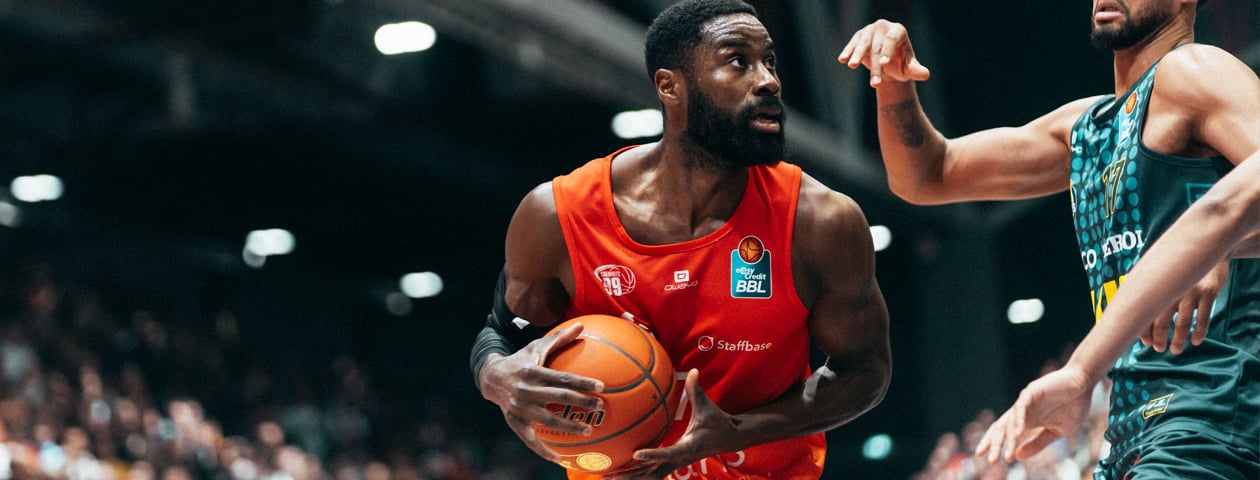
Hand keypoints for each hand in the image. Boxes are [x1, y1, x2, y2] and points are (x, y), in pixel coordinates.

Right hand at [476, 322, 604, 462]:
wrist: (490, 377)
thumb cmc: (521, 361)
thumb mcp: (536, 347)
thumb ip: (560, 338)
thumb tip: (582, 324)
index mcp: (533, 372)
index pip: (562, 378)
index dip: (582, 382)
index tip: (601, 387)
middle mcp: (525, 391)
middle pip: (557, 398)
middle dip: (581, 403)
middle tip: (600, 407)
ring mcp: (519, 408)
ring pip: (547, 421)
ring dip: (569, 427)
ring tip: (588, 430)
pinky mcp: (514, 422)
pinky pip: (531, 441)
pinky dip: (544, 451)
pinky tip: (561, 459)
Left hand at [606, 369, 739, 478]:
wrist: (729, 439)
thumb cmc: (718, 422)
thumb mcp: (707, 407)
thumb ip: (696, 390)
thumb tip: (693, 370)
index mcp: (689, 447)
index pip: (668, 453)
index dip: (652, 454)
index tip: (635, 454)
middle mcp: (680, 459)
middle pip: (653, 472)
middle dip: (632, 475)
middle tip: (611, 474)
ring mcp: (676, 464)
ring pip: (650, 476)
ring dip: (631, 478)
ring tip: (608, 476)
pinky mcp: (673, 464)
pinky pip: (652, 472)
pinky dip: (637, 474)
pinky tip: (621, 472)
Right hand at [837, 19, 930, 86]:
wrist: (887, 62)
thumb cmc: (900, 64)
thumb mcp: (908, 68)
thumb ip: (916, 70)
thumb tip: (926, 75)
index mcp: (898, 30)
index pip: (892, 39)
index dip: (888, 51)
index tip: (884, 64)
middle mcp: (883, 27)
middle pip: (877, 46)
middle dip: (875, 65)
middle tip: (875, 83)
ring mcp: (869, 30)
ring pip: (863, 44)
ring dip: (857, 55)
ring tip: (852, 66)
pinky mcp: (858, 36)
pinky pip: (853, 44)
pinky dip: (848, 51)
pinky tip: (842, 59)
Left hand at [975, 366, 1091, 463]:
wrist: (1084, 384)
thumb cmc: (1073, 406)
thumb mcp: (1056, 432)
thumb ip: (1037, 444)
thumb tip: (1017, 456)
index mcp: (1027, 420)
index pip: (1005, 434)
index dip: (996, 445)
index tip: (991, 461)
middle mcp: (1022, 411)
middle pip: (1002, 428)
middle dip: (994, 444)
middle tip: (991, 461)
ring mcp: (1025, 401)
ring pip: (1010, 421)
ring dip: (1008, 439)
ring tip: (1006, 455)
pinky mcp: (1031, 391)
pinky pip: (1021, 407)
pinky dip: (1019, 421)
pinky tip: (1018, 434)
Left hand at [1141, 261, 1227, 353]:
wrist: (1208, 250)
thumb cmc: (1181, 269)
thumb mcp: (1165, 274)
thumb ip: (1154, 291)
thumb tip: (1137, 317)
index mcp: (1158, 286)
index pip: (1145, 313)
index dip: (1144, 331)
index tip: (1146, 343)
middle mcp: (1171, 289)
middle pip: (1161, 321)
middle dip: (1158, 338)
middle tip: (1159, 349)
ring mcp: (1190, 291)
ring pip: (1182, 322)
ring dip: (1178, 340)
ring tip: (1175, 350)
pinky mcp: (1209, 292)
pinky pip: (1203, 317)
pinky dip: (1199, 332)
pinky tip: (1196, 341)